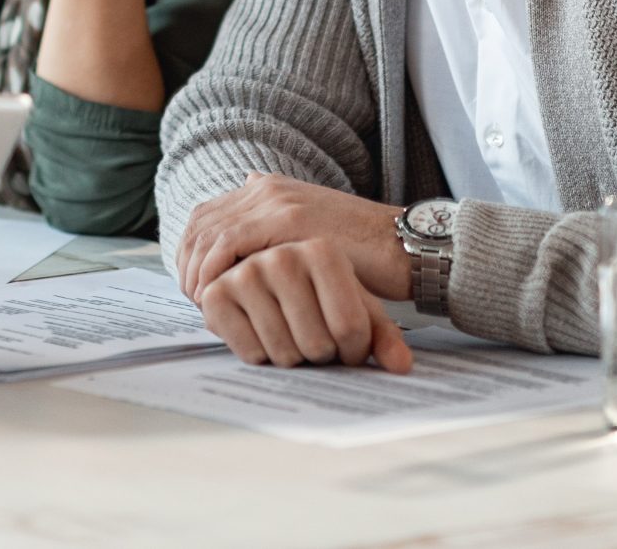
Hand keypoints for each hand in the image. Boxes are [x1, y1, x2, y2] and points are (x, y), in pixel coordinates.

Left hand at [175, 173, 410, 301]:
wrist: (402, 247)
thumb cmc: (360, 254)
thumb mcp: (308, 236)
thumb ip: (276, 231)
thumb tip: (242, 237)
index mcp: (267, 188)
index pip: (207, 216)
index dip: (191, 251)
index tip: (192, 285)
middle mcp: (265, 188)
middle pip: (201, 223)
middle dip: (188, 262)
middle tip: (192, 298)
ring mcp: (275, 200)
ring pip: (210, 234)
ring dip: (198, 270)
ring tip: (202, 302)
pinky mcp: (286, 220)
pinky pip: (230, 244)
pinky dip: (215, 270)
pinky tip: (216, 295)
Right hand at [199, 240, 413, 371]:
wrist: (277, 279)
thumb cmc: (324, 296)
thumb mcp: (360, 309)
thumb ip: (385, 337)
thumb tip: (401, 365)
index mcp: (321, 251)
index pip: (351, 329)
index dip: (354, 351)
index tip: (348, 344)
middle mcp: (281, 254)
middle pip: (317, 344)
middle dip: (321, 356)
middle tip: (316, 341)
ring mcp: (245, 271)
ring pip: (284, 352)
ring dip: (291, 359)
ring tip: (291, 336)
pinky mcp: (215, 293)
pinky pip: (250, 352)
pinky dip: (261, 357)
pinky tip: (263, 335)